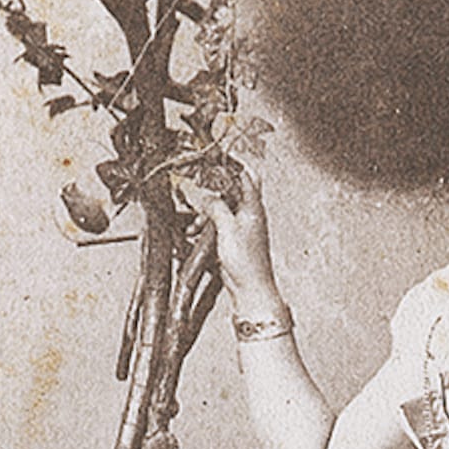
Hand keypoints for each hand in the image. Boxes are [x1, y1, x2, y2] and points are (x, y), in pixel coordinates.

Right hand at [178, 159, 282, 309]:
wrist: (251, 291)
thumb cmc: (247, 264)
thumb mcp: (227, 229)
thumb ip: (215, 206)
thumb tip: (202, 190)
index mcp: (253, 207)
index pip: (244, 174)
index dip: (229, 163)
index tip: (212, 157)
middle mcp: (249, 214)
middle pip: (230, 189)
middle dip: (211, 188)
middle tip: (195, 187)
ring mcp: (241, 227)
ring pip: (221, 207)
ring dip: (205, 210)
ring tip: (194, 221)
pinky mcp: (233, 240)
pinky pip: (216, 224)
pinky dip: (204, 224)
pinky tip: (195, 232)